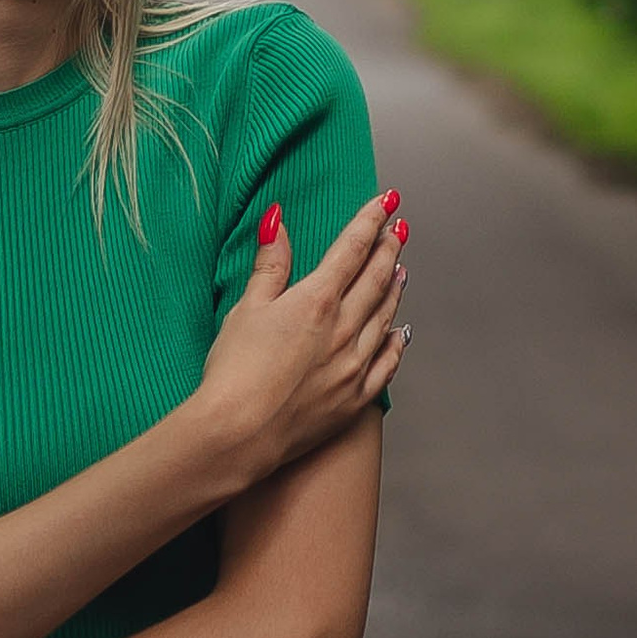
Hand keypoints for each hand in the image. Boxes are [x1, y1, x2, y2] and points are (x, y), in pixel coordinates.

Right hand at [194, 188, 410, 488]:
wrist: (240, 435)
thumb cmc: (235, 371)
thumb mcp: (247, 308)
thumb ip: (270, 263)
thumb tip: (277, 219)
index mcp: (317, 300)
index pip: (352, 250)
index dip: (371, 222)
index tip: (388, 202)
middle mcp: (345, 329)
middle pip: (376, 279)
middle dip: (389, 248)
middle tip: (400, 228)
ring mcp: (354, 366)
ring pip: (385, 317)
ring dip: (395, 289)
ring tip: (401, 269)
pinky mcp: (355, 399)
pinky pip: (387, 364)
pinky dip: (397, 343)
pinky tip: (401, 333)